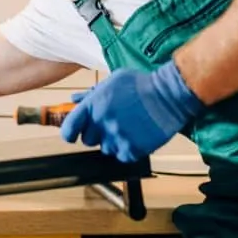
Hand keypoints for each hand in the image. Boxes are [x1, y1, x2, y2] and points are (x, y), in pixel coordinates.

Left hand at [60, 60, 203, 162]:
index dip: (70, 133)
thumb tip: (74, 100)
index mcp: (94, 105)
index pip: (69, 128)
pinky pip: (123, 157)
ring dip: (114, 142)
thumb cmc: (141, 84)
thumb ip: (91, 94)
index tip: (74, 135)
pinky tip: (137, 137)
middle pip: (88, 141)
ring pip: (106, 149)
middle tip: (111, 125)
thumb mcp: (113, 81)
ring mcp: (118, 137)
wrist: (168, 95)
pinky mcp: (133, 149)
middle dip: (97, 135)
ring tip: (128, 129)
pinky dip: (129, 150)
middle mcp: (102, 123)